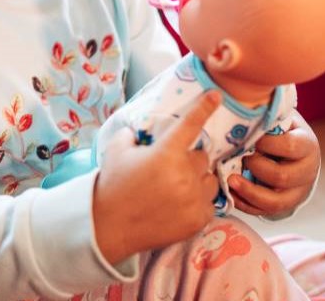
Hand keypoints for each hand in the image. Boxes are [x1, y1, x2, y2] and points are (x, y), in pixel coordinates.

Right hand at [92, 92, 220, 263]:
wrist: (108, 227)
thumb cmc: (112, 186)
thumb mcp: (116, 151)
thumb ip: (131, 134)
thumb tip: (140, 131)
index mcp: (166, 153)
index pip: (191, 125)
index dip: (204, 108)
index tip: (216, 96)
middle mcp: (184, 175)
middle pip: (202, 156)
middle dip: (188, 159)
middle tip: (170, 168)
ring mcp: (194, 199)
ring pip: (210, 179)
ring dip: (198, 179)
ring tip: (177, 187)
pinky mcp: (198, 220)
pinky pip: (210, 202)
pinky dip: (198, 201)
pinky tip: (180, 204)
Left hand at [227, 114, 319, 218]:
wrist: (297, 155)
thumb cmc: (281, 131)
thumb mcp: (281, 120)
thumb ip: (268, 117)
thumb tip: (240, 108)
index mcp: (307, 145)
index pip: (291, 146)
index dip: (268, 143)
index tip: (250, 138)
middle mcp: (307, 171)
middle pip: (282, 176)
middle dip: (256, 168)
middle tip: (240, 158)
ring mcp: (298, 192)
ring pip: (274, 201)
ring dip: (249, 192)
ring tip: (230, 181)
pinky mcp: (285, 206)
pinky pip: (265, 212)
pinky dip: (246, 204)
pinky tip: (232, 193)